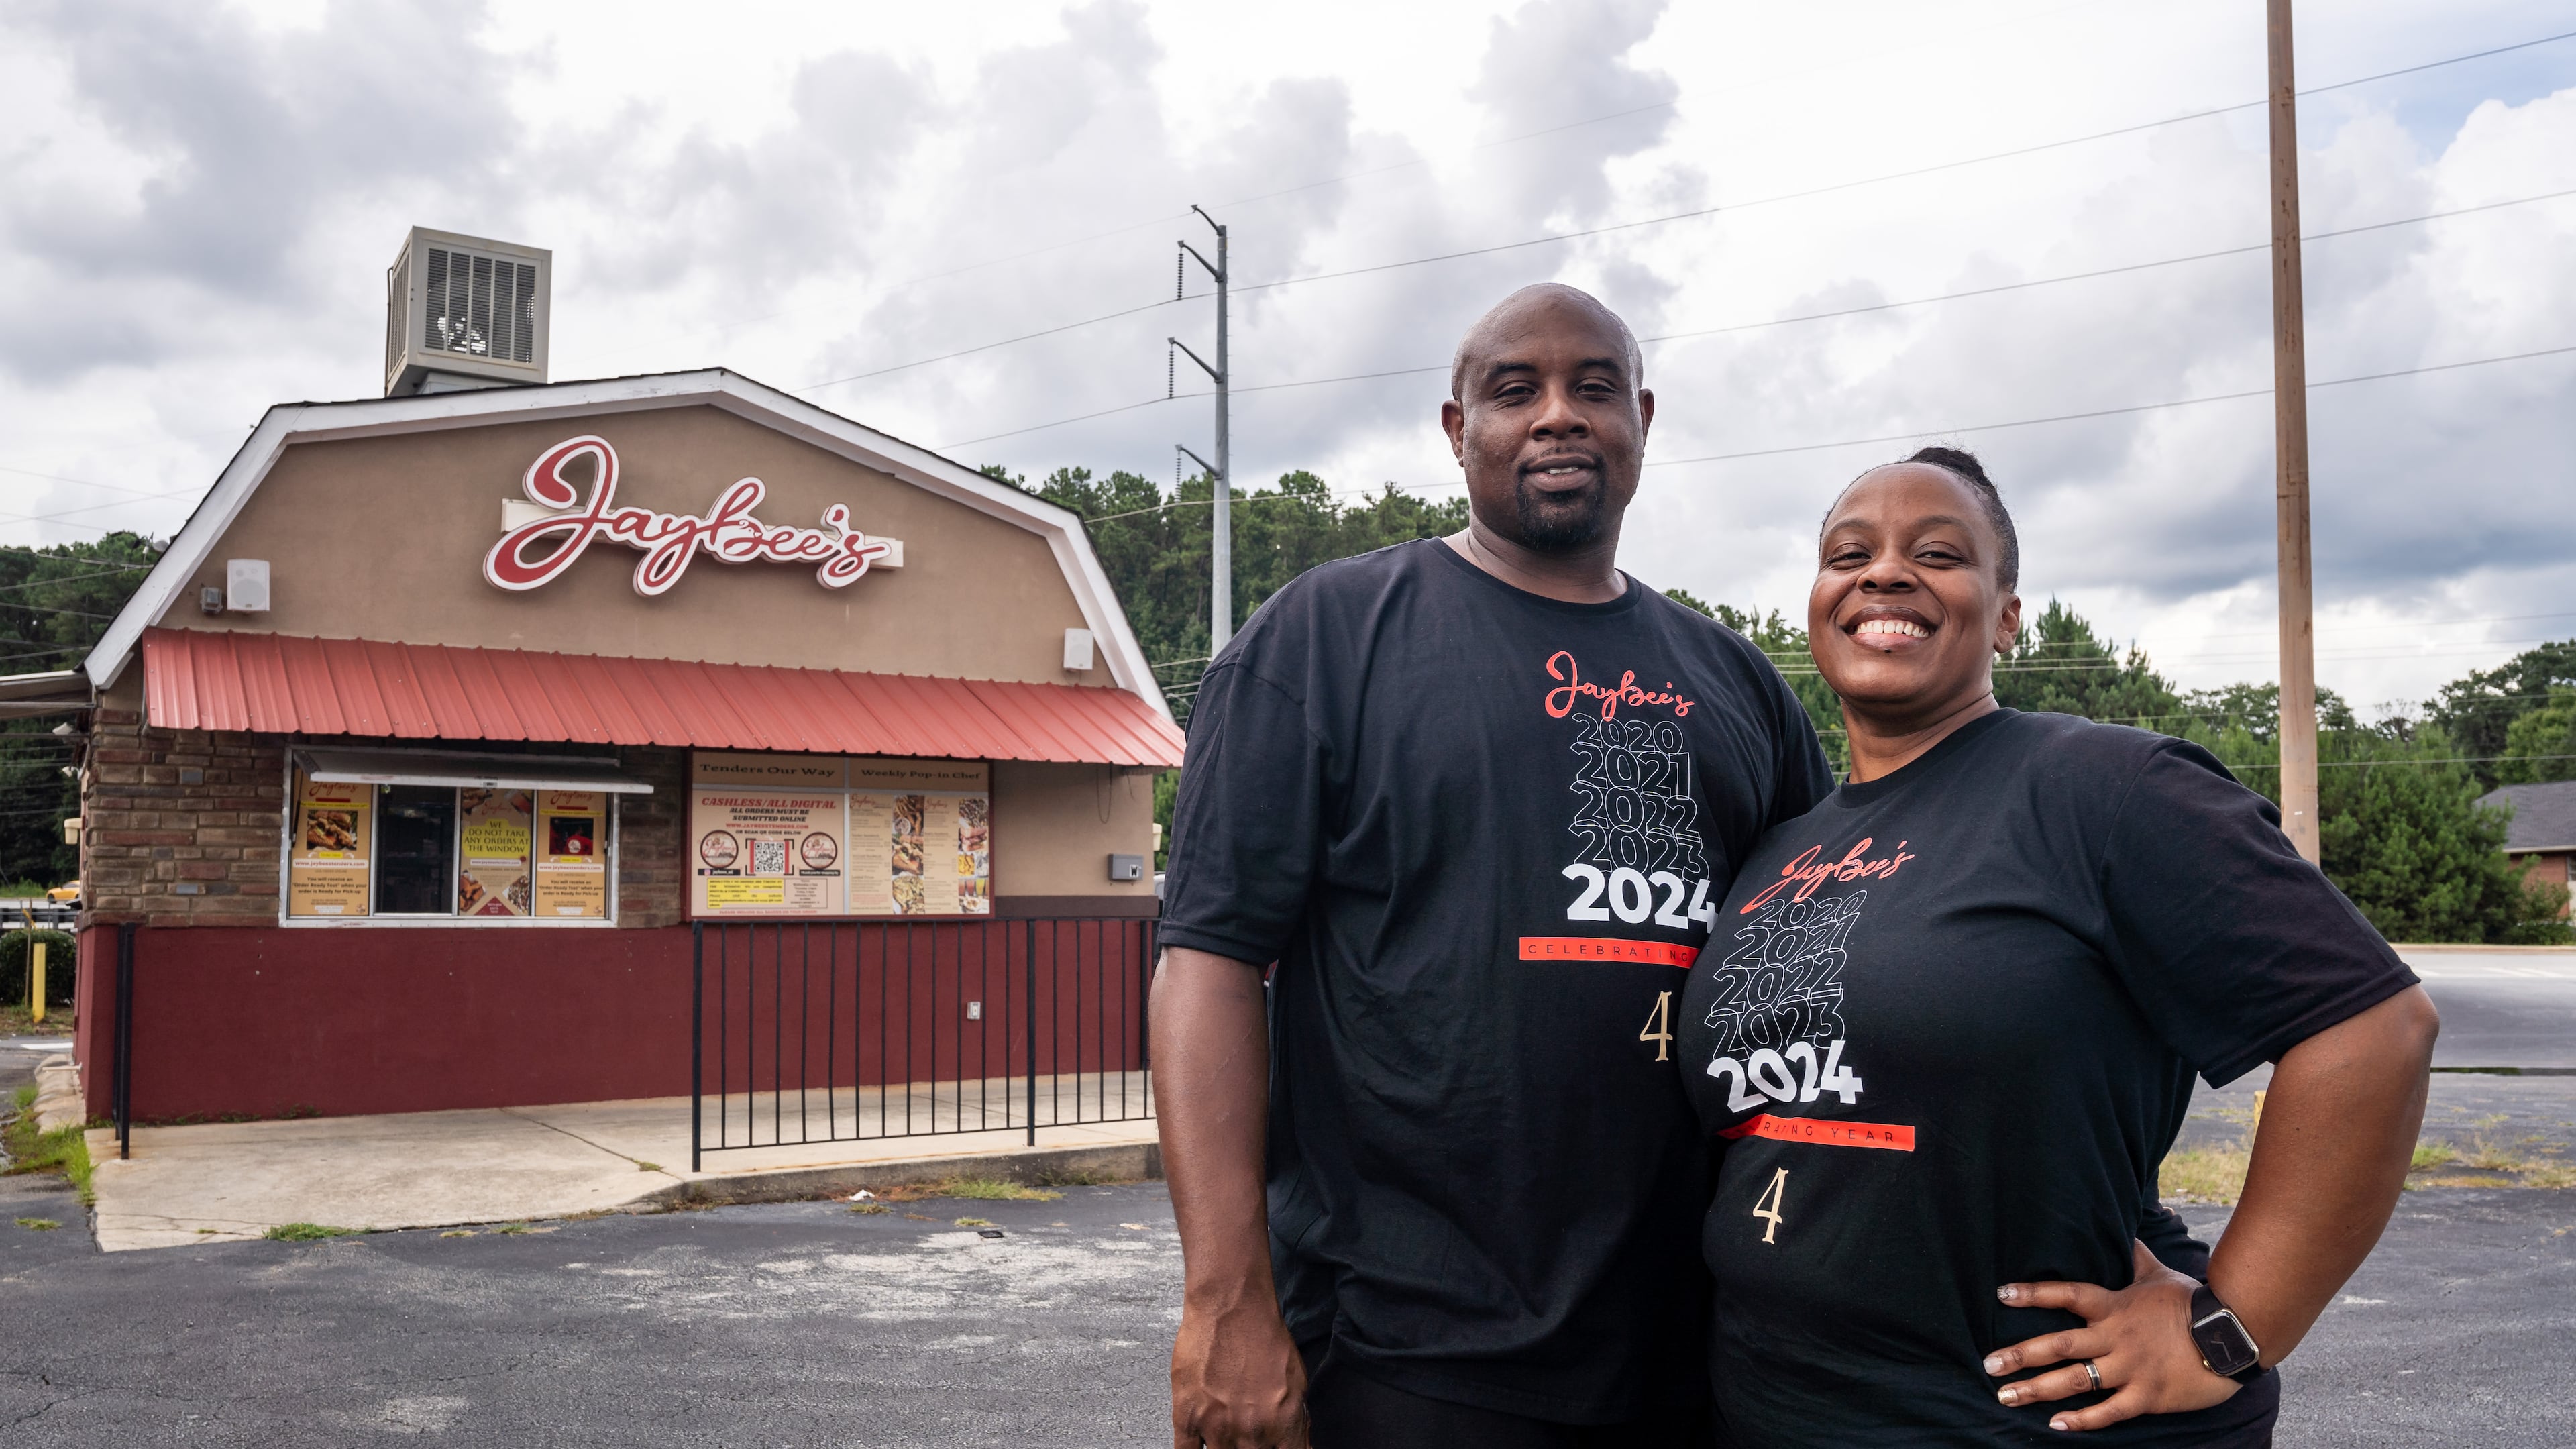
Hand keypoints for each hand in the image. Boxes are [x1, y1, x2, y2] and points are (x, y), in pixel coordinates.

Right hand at [1170, 1290, 1309, 1447]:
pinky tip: (1201, 1448)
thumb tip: (1299, 1443)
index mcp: (1282, 1424)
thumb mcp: (1298, 1379)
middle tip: (1248, 1437)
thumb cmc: (1264, 1336)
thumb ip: (1296, 1419)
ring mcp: (1217, 1428)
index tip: (1274, 1448)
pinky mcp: (1187, 1418)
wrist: (1230, 1307)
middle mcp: (1251, 1432)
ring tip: (1227, 1436)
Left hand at [1984, 1240, 2242, 1432]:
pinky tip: (2057, 1425)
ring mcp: (2130, 1368)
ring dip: (2037, 1389)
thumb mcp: (2161, 1275)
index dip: (2033, 1294)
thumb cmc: (2195, 1303)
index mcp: (2115, 1306)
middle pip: (2059, 1344)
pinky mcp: (2147, 1396)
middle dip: (2020, 1355)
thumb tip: (2127, 1230)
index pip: (2066, 1294)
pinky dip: (2083, 1420)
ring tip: (2006, 1396)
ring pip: (2076, 1380)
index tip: (2001, 1295)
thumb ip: (2137, 1257)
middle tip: (1989, 1364)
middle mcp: (2115, 1337)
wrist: (2234, 1335)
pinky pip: (2109, 1411)